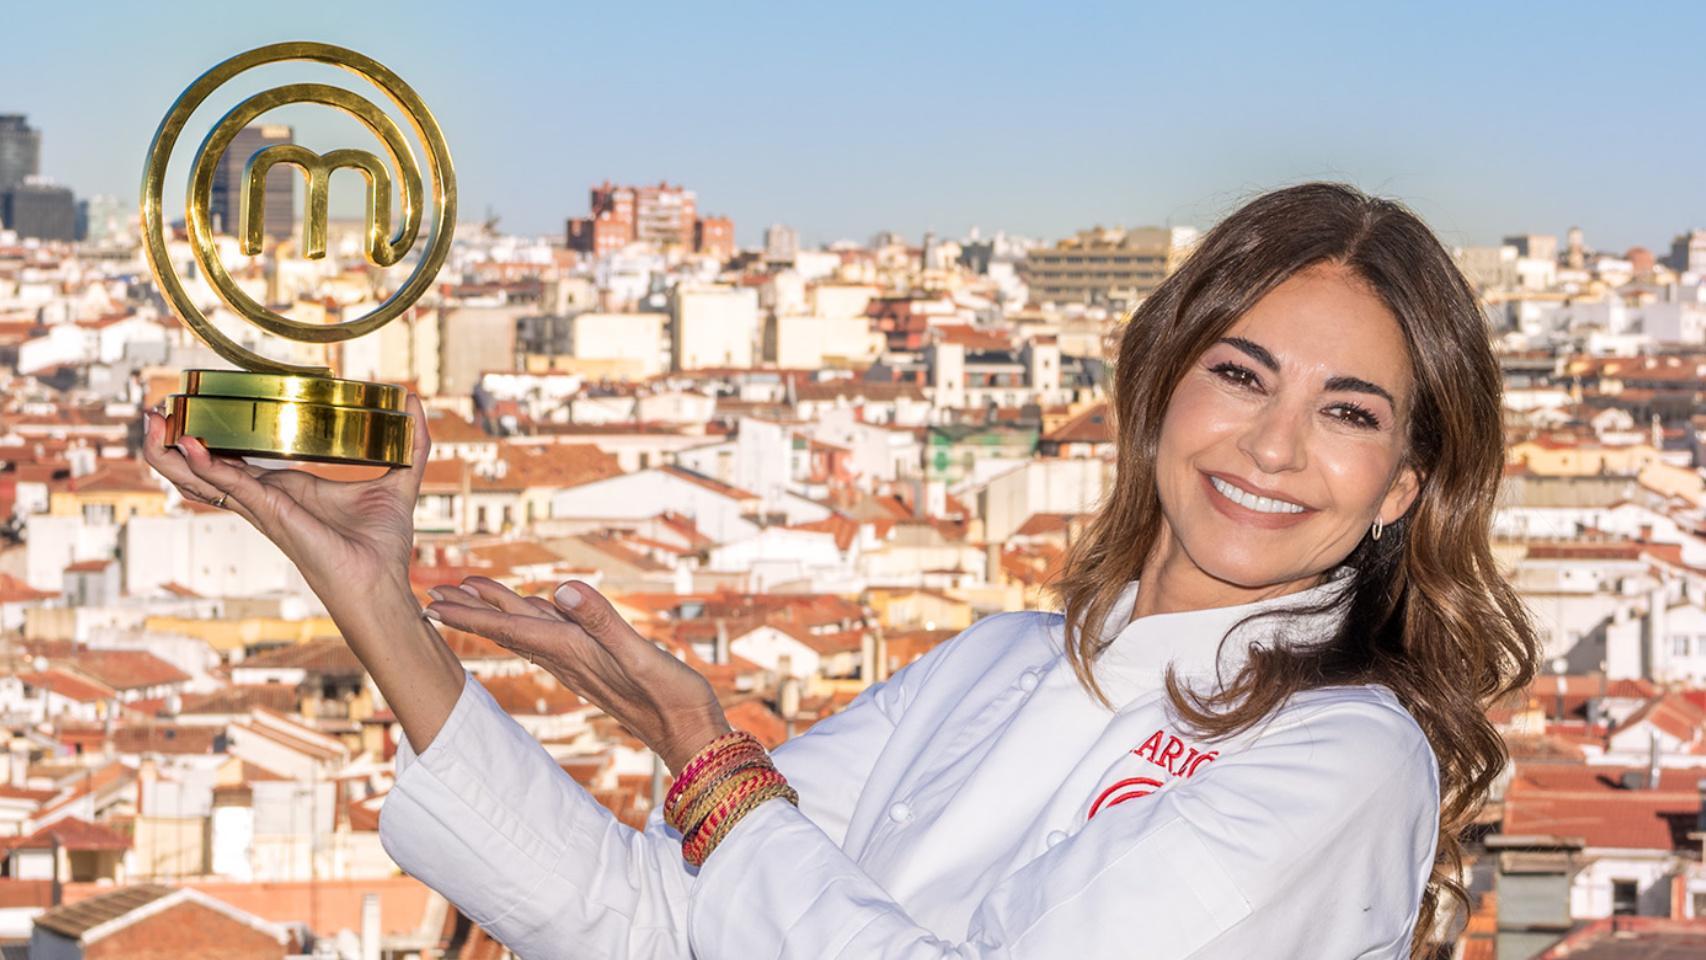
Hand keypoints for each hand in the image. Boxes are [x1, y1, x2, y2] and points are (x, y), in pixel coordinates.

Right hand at [140, 394, 431, 611]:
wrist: (382, 584)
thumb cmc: (383, 545)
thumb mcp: (399, 480)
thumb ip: (411, 442)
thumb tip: (415, 401)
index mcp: (288, 489)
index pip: (238, 460)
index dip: (210, 437)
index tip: (188, 409)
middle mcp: (267, 499)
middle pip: (206, 470)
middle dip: (173, 444)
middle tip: (152, 413)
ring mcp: (266, 509)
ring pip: (205, 481)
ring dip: (172, 455)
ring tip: (149, 425)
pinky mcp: (275, 516)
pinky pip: (235, 489)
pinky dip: (211, 468)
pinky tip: (192, 448)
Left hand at [426, 576, 730, 772]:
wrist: (693, 736)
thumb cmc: (673, 700)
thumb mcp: (642, 656)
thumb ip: (604, 622)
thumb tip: (561, 589)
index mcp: (575, 652)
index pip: (511, 628)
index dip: (471, 615)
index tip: (433, 604)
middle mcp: (572, 659)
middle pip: (511, 628)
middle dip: (473, 609)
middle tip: (435, 590)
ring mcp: (584, 664)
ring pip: (530, 631)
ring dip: (498, 612)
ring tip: (473, 594)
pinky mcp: (599, 667)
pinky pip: (555, 637)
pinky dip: (534, 619)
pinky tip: (535, 611)